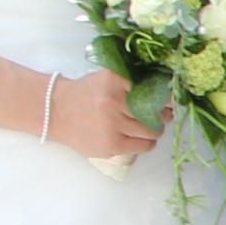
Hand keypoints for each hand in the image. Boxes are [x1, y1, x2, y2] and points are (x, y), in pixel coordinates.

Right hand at [45, 68, 161, 160]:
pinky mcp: (110, 145)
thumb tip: (166, 86)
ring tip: (151, 126)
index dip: (166, 97)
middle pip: (155, 112)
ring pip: (152, 130)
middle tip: (164, 115)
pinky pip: (142, 146)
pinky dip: (147, 142)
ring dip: (156, 129)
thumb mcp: (107, 78)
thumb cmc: (86, 94)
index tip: (169, 101)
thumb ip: (132, 80)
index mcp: (114, 82)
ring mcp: (111, 125)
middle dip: (163, 114)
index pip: (154, 90)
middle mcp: (113, 102)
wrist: (56, 111)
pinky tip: (142, 138)